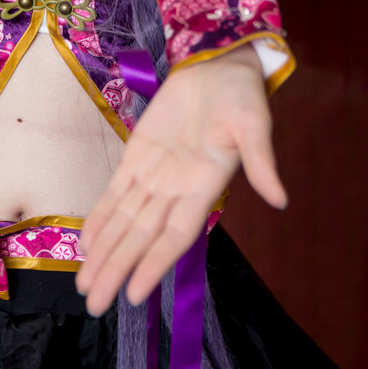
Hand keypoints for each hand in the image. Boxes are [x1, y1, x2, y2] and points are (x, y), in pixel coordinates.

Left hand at [76, 45, 286, 314]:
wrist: (219, 64)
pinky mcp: (138, 152)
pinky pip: (115, 190)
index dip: (153, 264)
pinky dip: (100, 216)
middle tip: (94, 304)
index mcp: (203, 186)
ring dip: (105, 252)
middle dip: (117, 269)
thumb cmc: (240, 95)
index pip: (174, 236)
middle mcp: (175, 188)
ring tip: (86, 285)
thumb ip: (262, 161)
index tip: (134, 294)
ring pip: (124, 220)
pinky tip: (87, 243)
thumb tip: (281, 198)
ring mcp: (154, 172)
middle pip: (141, 237)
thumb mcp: (255, 123)